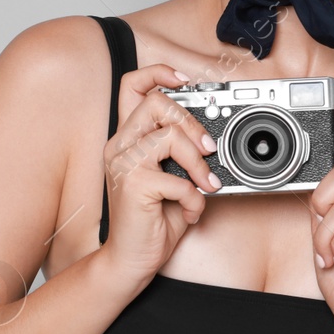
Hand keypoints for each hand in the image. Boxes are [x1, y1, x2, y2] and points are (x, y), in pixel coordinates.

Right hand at [98, 63, 222, 284]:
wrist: (131, 260)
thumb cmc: (152, 221)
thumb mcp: (171, 179)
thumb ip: (182, 155)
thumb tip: (213, 139)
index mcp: (127, 138)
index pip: (132, 85)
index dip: (158, 73)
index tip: (184, 80)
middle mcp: (120, 145)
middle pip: (156, 101)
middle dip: (192, 122)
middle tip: (208, 148)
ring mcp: (124, 163)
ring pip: (170, 135)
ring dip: (198, 162)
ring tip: (205, 184)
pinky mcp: (134, 184)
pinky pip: (179, 180)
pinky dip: (195, 198)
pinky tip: (190, 211)